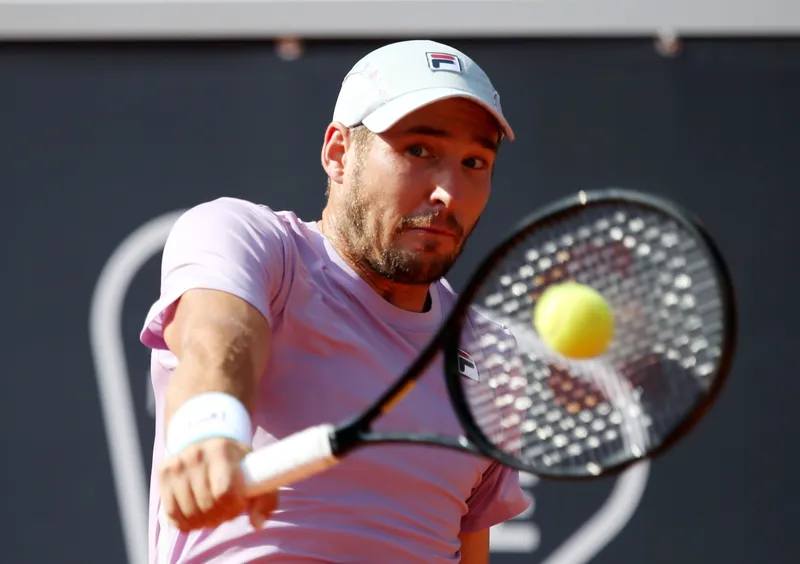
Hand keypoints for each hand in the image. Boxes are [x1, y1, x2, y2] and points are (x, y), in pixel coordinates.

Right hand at [158, 437, 278, 531]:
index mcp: (221, 451)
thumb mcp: (255, 471)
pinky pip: (172, 513)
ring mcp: (176, 464)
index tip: (239, 505)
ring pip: (189, 513)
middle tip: (227, 511)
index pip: (225, 493)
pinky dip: (186, 523)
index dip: (234, 507)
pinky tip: (197, 516)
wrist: (207, 435)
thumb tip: (257, 524)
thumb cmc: (235, 460)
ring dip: (204, 522)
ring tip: (213, 513)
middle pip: (207, 506)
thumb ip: (266, 498)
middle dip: (221, 517)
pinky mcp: (163, 473)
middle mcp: (195, 455)